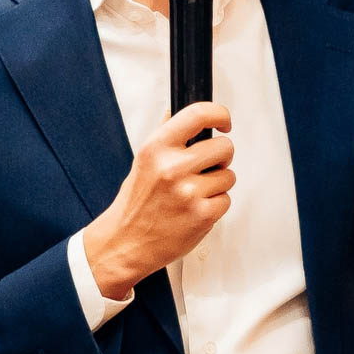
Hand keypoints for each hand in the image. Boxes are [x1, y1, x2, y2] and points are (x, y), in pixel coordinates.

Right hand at [83, 103, 234, 297]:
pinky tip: (195, 210)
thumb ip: (164, 135)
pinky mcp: (202, 215)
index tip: (224, 123)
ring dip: (217, 184)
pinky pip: (226, 200)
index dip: (220, 114)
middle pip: (224, 147)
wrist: (125, 243)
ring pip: (228, 176)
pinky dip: (215, 205)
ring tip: (194, 194)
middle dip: (220, 158)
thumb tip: (175, 110)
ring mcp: (188, 192)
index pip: (198, 114)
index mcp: (156, 148)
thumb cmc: (135, 204)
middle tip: (205, 168)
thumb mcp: (143, 161)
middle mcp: (172, 167)